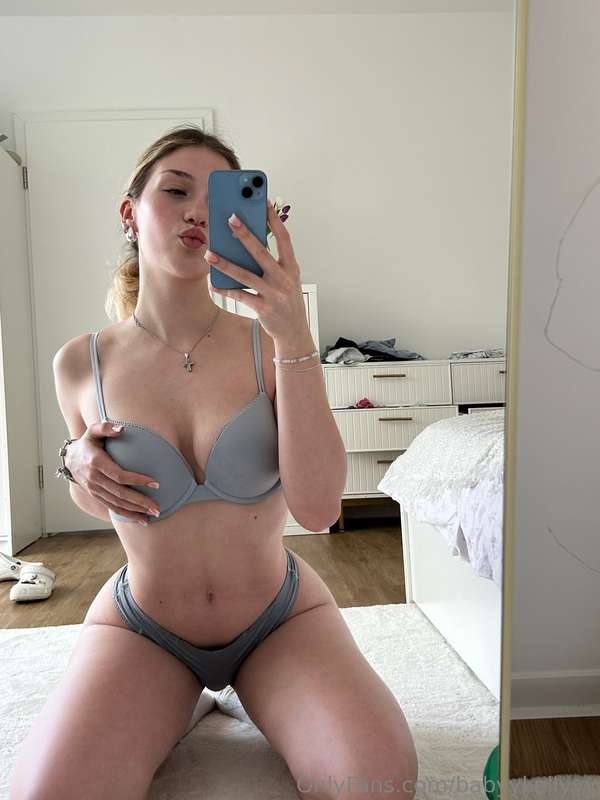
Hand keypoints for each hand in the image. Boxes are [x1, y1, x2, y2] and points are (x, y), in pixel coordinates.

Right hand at [65, 422, 160, 521]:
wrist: (70, 459)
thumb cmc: (87, 443)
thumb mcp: (93, 431)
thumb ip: (105, 428)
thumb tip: (121, 428)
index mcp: (96, 463)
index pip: (120, 475)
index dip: (138, 480)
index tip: (155, 483)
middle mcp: (95, 479)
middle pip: (120, 494)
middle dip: (140, 501)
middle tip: (157, 507)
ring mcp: (95, 490)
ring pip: (117, 504)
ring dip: (136, 511)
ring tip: (153, 514)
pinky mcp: (96, 496)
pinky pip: (112, 508)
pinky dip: (127, 515)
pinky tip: (141, 519)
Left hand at [205, 197, 307, 340]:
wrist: (294, 332)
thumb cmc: (287, 301)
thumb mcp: (287, 279)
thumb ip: (272, 263)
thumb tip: (247, 244)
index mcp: (291, 268)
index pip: (284, 239)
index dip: (274, 220)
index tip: (264, 202)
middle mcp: (284, 279)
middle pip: (262, 253)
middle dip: (245, 235)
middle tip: (230, 219)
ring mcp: (274, 294)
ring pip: (245, 275)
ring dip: (226, 264)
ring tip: (209, 254)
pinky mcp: (263, 309)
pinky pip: (240, 296)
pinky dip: (225, 289)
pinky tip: (213, 283)